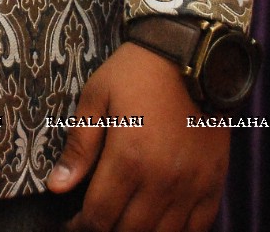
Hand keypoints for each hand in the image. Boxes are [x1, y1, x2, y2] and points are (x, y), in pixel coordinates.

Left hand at [47, 42, 228, 231]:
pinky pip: (197, 229)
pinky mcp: (212, 184)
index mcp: (128, 158)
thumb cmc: (137, 72)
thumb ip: (79, 145)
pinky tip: (158, 226)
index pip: (99, 216)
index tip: (71, 225)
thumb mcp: (97, 97)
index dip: (80, 227)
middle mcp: (161, 180)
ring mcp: (191, 186)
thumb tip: (56, 187)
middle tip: (94, 224)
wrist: (191, 55)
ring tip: (123, 225)